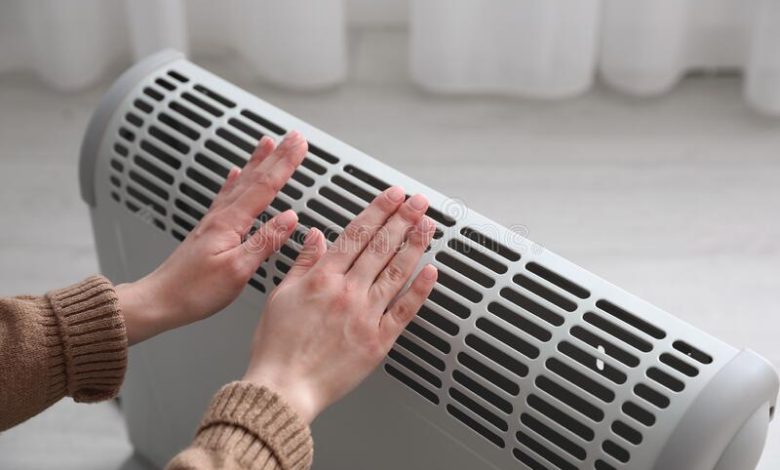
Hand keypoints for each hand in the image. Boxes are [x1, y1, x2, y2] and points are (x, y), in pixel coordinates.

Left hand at [117, 131, 307, 344]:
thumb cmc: (194, 291)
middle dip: (277, 155)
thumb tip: (289, 219)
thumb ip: (265, 241)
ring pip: (240, 183)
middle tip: (294, 137)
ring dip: (257, 162)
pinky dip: (233, 181)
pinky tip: (235, 174)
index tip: (301, 147)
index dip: (285, 164)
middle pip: (254, 178)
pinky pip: (225, 196)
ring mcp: (213, 221)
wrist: (159, 300)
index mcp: (229, 223)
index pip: (265, 187)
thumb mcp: (238, 271)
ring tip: (268, 144)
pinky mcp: (207, 230)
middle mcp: (220, 216)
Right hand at [242, 186, 437, 422]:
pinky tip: (431, 271)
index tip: (393, 196)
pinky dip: (419, 290)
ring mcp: (365, 316)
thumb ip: (302, 263)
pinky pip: (404, 311)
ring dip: (415, 244)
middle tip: (418, 202)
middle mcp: (347, 292)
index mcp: (322, 278)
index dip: (379, 210)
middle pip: (381, 246)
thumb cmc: (277, 348)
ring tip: (427, 225)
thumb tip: (314, 237)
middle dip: (403, 218)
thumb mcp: (280, 296)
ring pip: (396, 271)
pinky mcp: (378, 341)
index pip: (356, 234)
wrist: (284, 389)